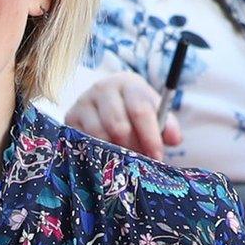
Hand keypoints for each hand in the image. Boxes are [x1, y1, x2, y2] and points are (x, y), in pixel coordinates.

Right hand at [64, 71, 181, 159]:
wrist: (104, 101)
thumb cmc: (133, 110)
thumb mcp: (152, 111)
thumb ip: (166, 125)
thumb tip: (174, 140)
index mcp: (128, 83)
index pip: (140, 110)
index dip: (150, 136)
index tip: (157, 156)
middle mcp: (103, 88)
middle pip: (119, 126)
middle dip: (132, 148)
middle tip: (139, 161)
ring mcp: (83, 101)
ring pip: (100, 136)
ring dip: (115, 152)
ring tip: (124, 158)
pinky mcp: (70, 117)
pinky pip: (85, 142)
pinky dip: (98, 152)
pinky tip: (106, 155)